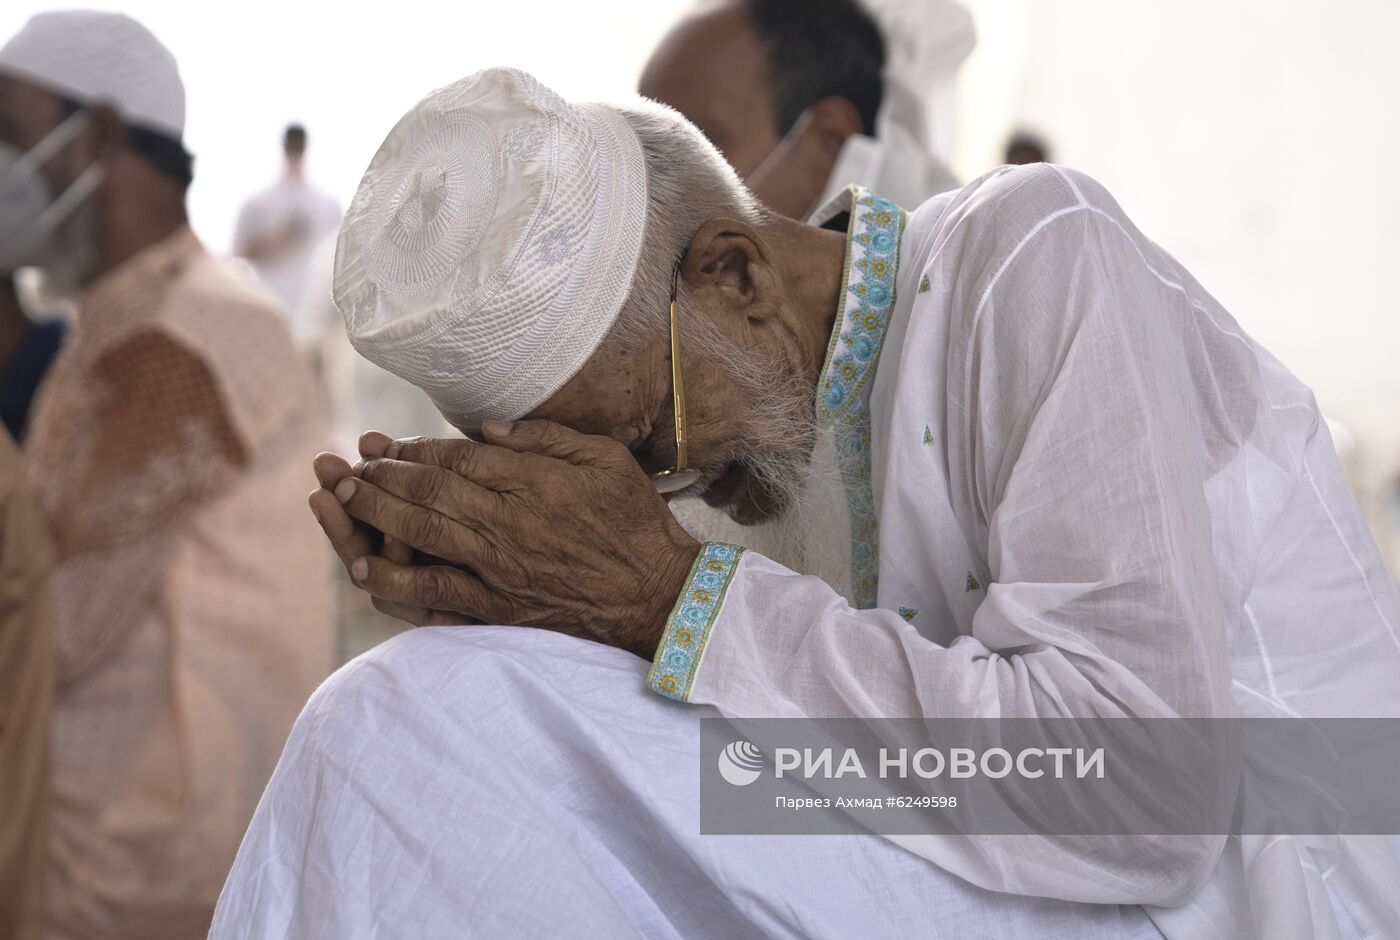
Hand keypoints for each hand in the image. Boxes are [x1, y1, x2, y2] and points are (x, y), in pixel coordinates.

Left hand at [328, 421, 700, 657]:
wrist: (658, 595)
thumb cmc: (636, 521)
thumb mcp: (606, 458)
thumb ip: (547, 436)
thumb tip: (486, 429)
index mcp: (536, 482)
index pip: (456, 459)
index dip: (413, 449)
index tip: (385, 443)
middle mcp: (511, 524)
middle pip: (429, 493)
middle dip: (380, 476)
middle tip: (345, 466)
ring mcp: (502, 569)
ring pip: (423, 537)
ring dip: (375, 516)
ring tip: (342, 501)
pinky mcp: (500, 608)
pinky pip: (437, 594)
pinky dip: (397, 581)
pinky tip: (365, 567)